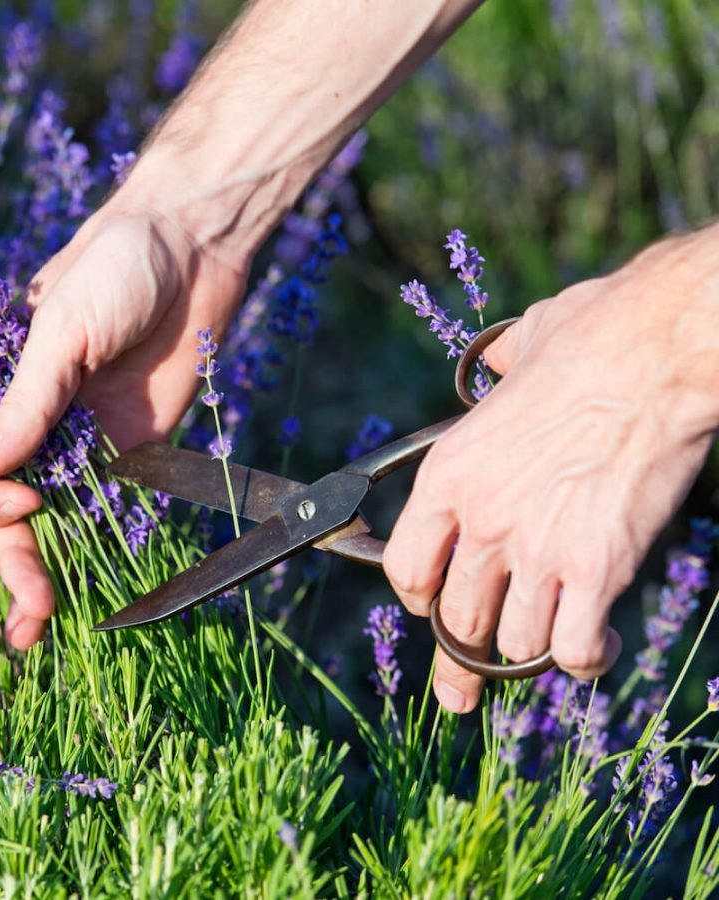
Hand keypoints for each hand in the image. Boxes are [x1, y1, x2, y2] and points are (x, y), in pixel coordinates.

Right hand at [0, 206, 247, 648]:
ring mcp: (85, 443)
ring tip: (39, 626)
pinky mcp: (135, 451)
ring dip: (47, 572)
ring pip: (56, 522)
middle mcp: (36, 426)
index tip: (20, 500)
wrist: (192, 247)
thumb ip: (26, 405)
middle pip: (13, 510)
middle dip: (18, 562)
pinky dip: (96, 551)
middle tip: (32, 613)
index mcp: (0, 391)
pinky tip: (90, 593)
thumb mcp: (61, 330)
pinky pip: (108, 510)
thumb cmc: (114, 269)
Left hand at [384, 227, 718, 712]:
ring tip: (541, 653)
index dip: (418, 597)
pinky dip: (581, 660)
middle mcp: (482, 523)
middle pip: (456, 620)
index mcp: (448, 476)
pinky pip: (574, 648)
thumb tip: (498, 361)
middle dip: (458, 661)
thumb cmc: (592, 339)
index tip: (430, 606)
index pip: (406, 570)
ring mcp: (538, 551)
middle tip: (461, 691)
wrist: (657, 351)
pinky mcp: (598, 570)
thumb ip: (496, 376)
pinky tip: (591, 652)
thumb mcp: (517, 352)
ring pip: (513, 645)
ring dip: (526, 656)